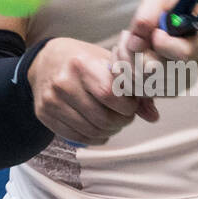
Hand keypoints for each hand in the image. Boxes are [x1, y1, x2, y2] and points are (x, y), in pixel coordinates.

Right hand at [27, 37, 158, 145]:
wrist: (46, 61)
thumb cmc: (82, 60)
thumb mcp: (107, 63)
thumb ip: (133, 88)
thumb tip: (153, 116)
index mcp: (81, 65)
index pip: (110, 95)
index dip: (127, 106)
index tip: (131, 104)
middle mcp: (63, 83)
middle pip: (102, 118)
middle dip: (121, 122)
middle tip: (124, 116)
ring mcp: (51, 101)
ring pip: (91, 131)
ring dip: (109, 132)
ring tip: (112, 121)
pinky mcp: (44, 115)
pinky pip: (76, 137)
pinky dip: (93, 138)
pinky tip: (97, 128)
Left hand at [113, 0, 197, 82]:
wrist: (170, 33)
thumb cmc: (167, 15)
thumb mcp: (162, 2)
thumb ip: (150, 9)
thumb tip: (137, 38)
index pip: (184, 54)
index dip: (162, 43)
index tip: (155, 33)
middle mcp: (196, 69)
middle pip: (156, 70)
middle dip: (134, 51)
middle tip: (130, 37)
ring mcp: (180, 85)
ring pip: (140, 81)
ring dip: (125, 59)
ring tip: (127, 43)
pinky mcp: (162, 94)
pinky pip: (134, 89)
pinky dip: (123, 71)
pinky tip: (127, 57)